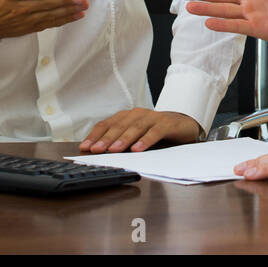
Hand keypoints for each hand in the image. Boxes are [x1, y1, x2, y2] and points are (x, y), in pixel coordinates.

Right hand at [0, 0, 87, 47]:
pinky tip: (76, 16)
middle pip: (47, 4)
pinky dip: (63, 20)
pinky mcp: (30, 27)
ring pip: (50, 15)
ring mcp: (26, 19)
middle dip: (66, 1)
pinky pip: (49, 23)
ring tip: (83, 6)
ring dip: (68, 11)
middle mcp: (21, 8)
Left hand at [79, 108, 201, 152]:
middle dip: (106, 138)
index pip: (107, 124)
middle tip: (96, 149)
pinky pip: (155, 131)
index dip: (95, 135)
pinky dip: (146, 140)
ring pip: (135, 128)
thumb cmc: (154, 131)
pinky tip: (138, 149)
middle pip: (119, 126)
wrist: (182, 124)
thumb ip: (119, 141)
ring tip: (114, 150)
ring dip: (123, 139)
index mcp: (126, 117)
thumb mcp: (134, 136)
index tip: (85, 147)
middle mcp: (137, 114)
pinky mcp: (167, 123)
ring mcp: (152, 117)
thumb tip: (98, 152)